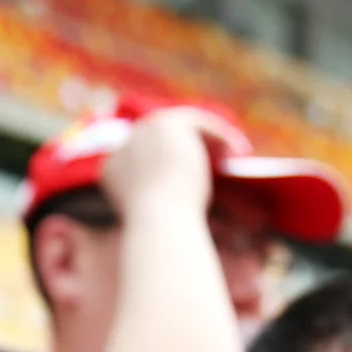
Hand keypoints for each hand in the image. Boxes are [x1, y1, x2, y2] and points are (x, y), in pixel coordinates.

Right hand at [97, 106, 232, 221]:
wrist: (159, 217)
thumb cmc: (162, 228)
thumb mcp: (161, 215)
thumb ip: (164, 198)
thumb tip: (182, 192)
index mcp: (112, 170)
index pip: (145, 161)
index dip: (172, 166)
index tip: (196, 176)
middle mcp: (125, 145)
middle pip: (163, 141)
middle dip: (190, 147)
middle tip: (217, 158)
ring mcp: (144, 131)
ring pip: (182, 129)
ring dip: (208, 140)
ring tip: (231, 153)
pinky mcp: (167, 123)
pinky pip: (198, 123)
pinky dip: (220, 135)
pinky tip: (239, 150)